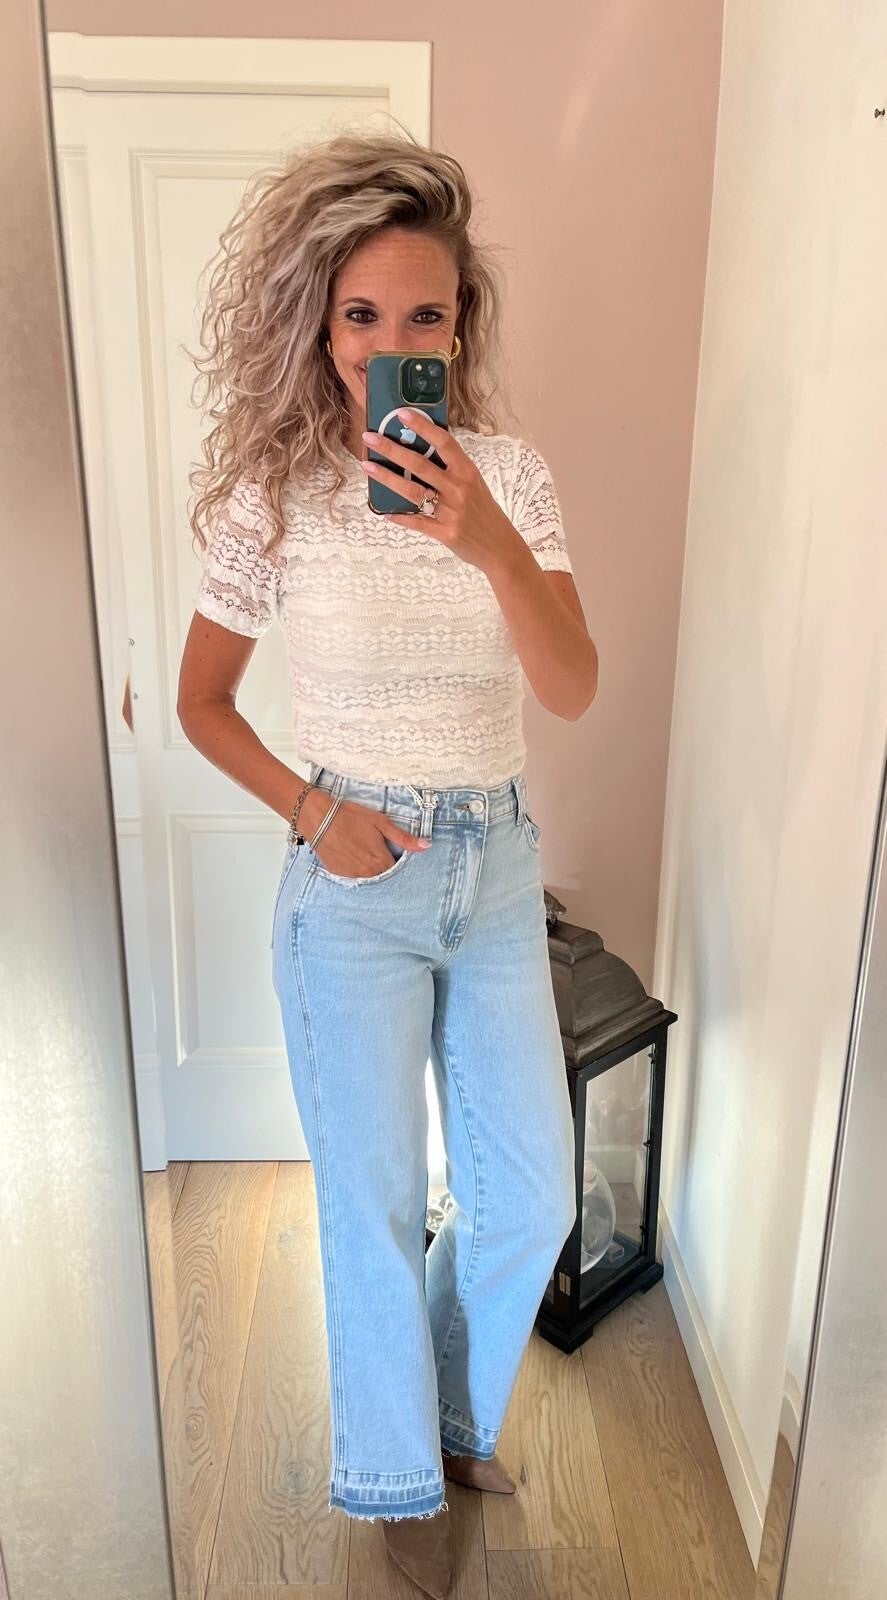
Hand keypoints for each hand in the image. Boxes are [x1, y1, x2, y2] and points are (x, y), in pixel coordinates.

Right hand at [306, 795, 428, 878]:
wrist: (319, 818)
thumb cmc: (351, 817)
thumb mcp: (381, 823)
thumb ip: (404, 838)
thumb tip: (426, 846)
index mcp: (381, 862)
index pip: (398, 871)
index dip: (397, 862)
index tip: (394, 853)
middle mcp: (368, 874)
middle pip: (384, 877)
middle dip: (385, 868)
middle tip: (377, 852)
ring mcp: (352, 876)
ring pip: (369, 879)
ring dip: (371, 871)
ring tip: (364, 853)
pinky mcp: (339, 875)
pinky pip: (354, 878)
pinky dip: (356, 871)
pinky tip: (352, 857)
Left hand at [360, 408, 520, 575]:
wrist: (500, 547)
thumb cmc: (484, 512)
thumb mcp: (474, 484)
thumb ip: (451, 469)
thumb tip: (420, 450)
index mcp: (467, 471)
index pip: (443, 442)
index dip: (422, 426)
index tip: (402, 413)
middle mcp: (459, 488)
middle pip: (420, 464)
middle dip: (391, 449)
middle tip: (370, 438)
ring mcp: (451, 511)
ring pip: (413, 491)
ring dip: (387, 478)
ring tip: (368, 466)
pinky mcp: (445, 533)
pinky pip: (417, 522)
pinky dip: (400, 517)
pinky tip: (384, 512)